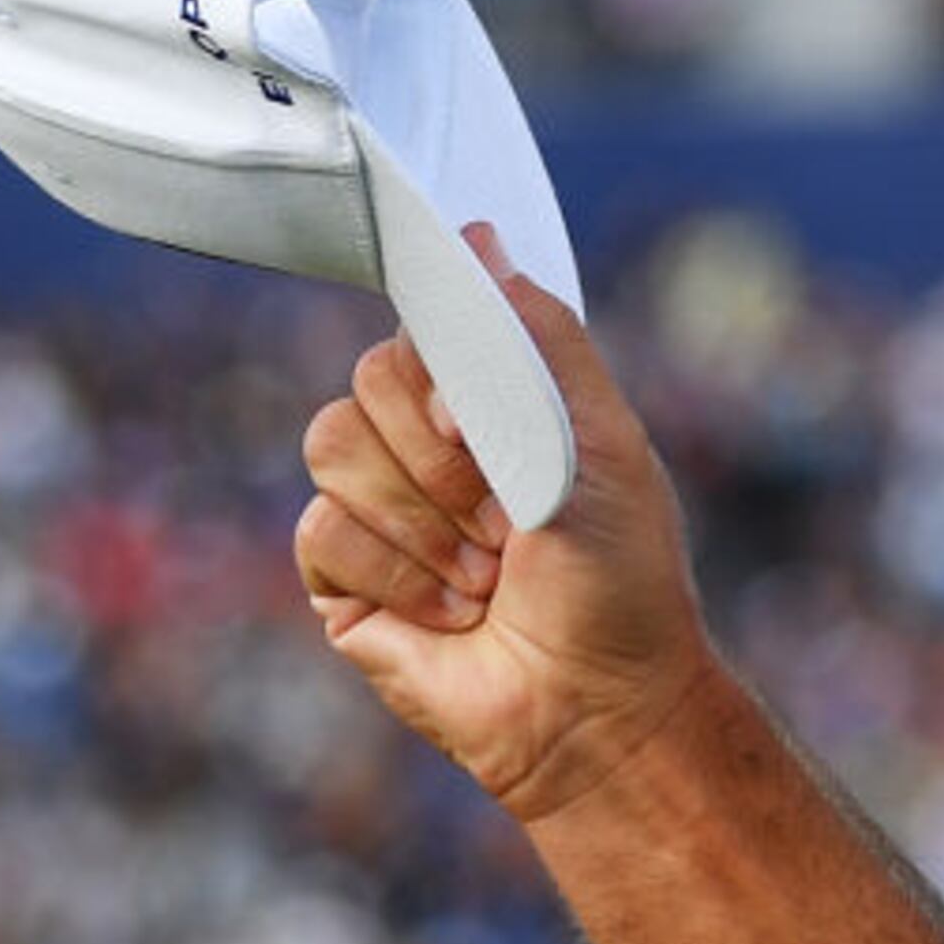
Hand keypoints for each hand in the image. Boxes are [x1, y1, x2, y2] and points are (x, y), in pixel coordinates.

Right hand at [294, 225, 714, 822]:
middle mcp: (424, 448)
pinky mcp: (339, 578)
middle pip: (367, 381)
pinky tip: (450, 612)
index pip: (420, 330)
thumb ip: (544, 338)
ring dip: (426, 522)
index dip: (445, 374)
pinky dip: (398, 573)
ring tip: (487, 577)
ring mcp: (376, 510)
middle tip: (508, 523)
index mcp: (488, 407)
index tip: (488, 429)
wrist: (600, 703)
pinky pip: (322, 530)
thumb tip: (480, 239)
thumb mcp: (605, 442)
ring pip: (332, 446)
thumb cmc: (621, 580)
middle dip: (446, 460)